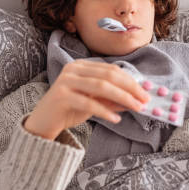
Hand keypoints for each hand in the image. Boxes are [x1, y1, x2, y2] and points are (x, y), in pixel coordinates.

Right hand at [24, 60, 150, 139]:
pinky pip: (89, 102)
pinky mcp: (61, 95)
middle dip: (130, 88)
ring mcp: (66, 81)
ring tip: (136, 108)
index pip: (112, 70)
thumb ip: (112, 100)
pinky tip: (116, 119)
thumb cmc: (69, 110)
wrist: (42, 123)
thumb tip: (137, 101)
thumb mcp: (95, 103)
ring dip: (122, 98)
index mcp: (82, 66)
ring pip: (101, 86)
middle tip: (145, 101)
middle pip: (109, 75)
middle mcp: (73, 69)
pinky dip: (105, 111)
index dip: (131, 81)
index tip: (146, 93)